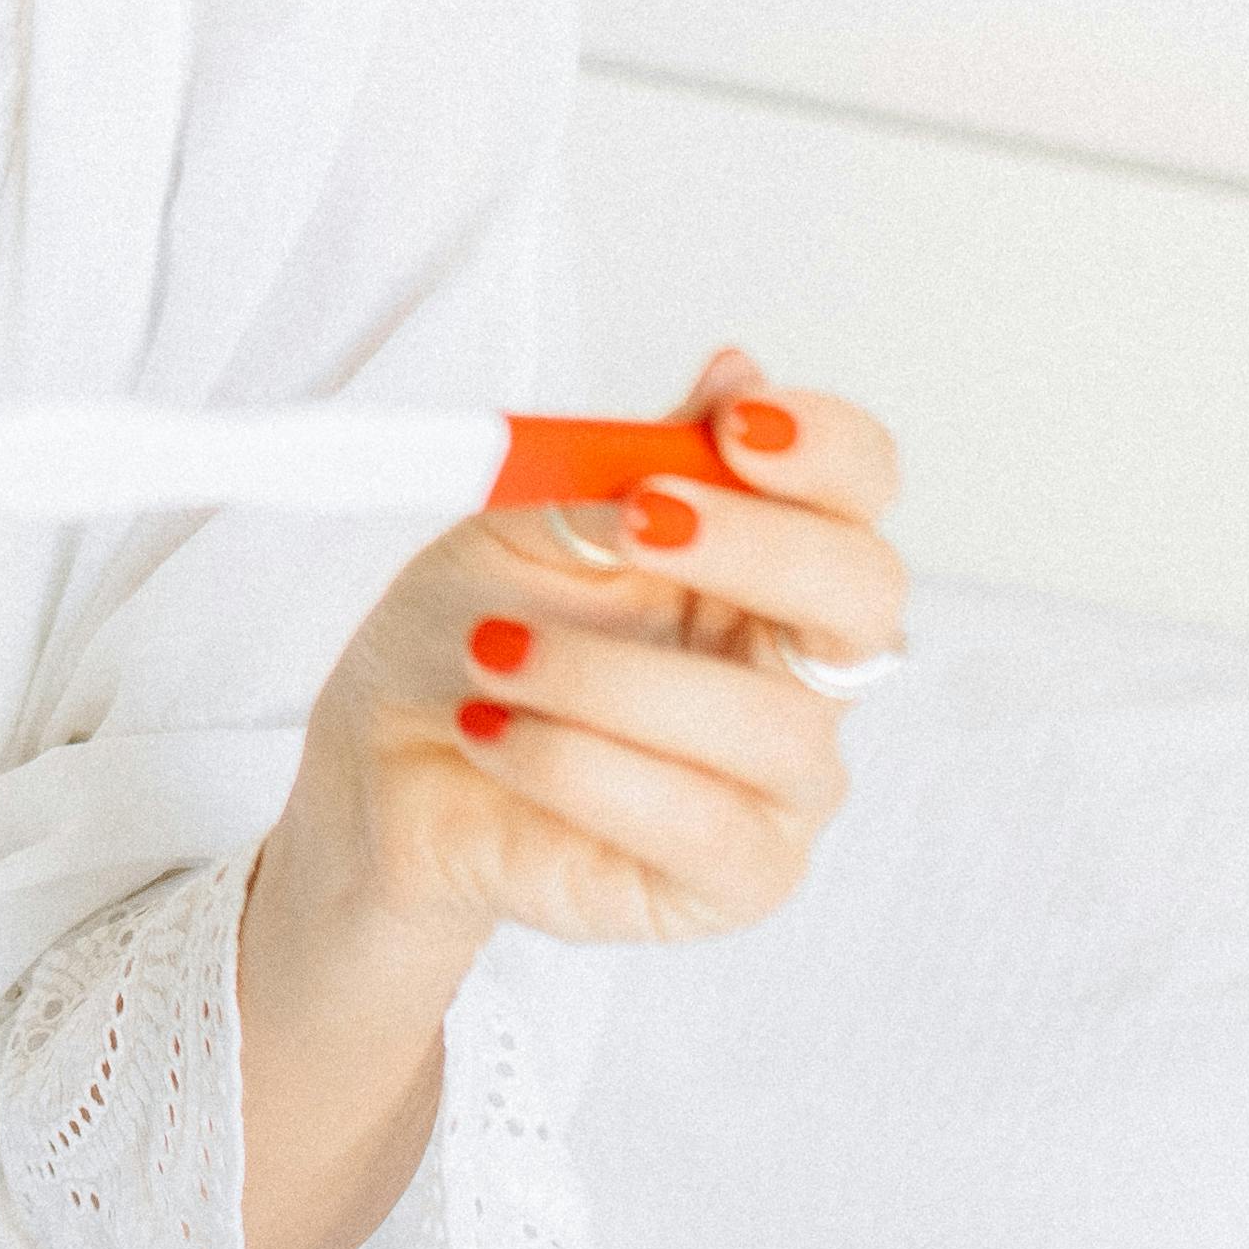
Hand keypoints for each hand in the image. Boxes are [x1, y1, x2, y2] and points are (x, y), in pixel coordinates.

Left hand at [294, 348, 907, 949]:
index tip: (737, 423)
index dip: (826, 452)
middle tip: (633, 522)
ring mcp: (781, 781)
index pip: (857, 492)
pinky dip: (578, 766)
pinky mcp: (734, 878)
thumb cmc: (470, 633)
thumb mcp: (527, 523)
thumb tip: (735, 371)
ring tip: (491, 653)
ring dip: (609, 676)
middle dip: (755, 548)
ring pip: (765, 724)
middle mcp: (800, 667)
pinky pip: (698, 825)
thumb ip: (632, 462)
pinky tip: (492, 734)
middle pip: (862, 595)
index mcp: (766, 560)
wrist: (385, 768)